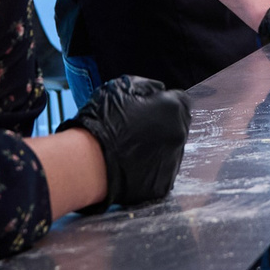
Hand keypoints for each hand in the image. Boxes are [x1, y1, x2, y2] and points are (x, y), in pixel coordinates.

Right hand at [62, 75, 189, 212]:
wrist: (89, 162)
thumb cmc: (101, 122)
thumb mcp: (120, 87)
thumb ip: (146, 86)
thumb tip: (159, 90)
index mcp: (172, 109)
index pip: (180, 101)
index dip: (163, 103)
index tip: (150, 109)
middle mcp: (179, 135)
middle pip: (178, 126)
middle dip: (163, 125)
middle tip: (137, 130)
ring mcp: (173, 161)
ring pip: (172, 150)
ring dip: (158, 147)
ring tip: (131, 149)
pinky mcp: (164, 184)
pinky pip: (162, 172)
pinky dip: (151, 168)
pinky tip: (131, 164)